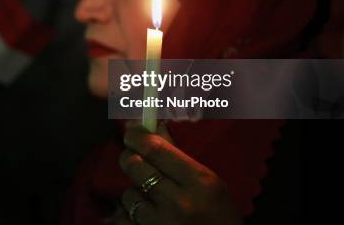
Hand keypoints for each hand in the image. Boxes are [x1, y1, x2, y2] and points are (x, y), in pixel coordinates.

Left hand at [116, 121, 240, 223]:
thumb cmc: (220, 216)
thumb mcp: (209, 182)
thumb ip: (179, 155)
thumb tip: (153, 128)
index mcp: (198, 182)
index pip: (155, 150)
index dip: (137, 136)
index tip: (131, 131)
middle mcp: (178, 202)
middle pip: (135, 167)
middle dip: (130, 158)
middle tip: (135, 159)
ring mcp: (160, 224)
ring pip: (128, 195)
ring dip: (134, 191)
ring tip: (148, 196)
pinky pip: (123, 219)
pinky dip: (128, 215)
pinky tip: (143, 214)